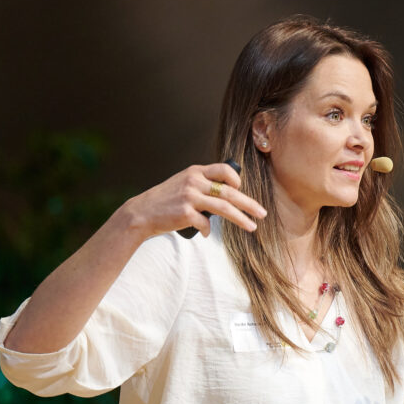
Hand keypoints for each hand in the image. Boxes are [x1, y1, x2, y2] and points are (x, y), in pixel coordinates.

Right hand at [123, 162, 266, 239]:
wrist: (141, 213)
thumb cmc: (165, 200)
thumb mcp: (183, 183)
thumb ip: (202, 184)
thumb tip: (227, 195)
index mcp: (195, 171)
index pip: (225, 170)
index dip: (237, 180)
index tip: (242, 191)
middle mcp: (194, 181)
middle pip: (230, 192)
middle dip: (249, 204)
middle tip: (262, 213)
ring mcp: (190, 197)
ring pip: (224, 208)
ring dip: (241, 219)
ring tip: (252, 227)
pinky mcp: (185, 213)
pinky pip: (206, 224)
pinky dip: (208, 230)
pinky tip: (206, 233)